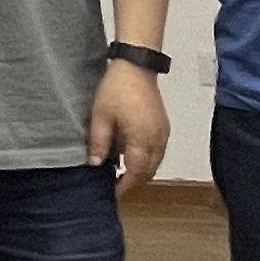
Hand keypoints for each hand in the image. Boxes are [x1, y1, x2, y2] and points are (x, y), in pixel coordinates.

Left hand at [88, 58, 170, 195]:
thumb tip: (95, 164)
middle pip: (148, 171)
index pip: (136, 173)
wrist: (136, 66)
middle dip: (134, 181)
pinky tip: (131, 154)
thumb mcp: (100, 116)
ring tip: (122, 171)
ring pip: (155, 162)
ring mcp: (163, 133)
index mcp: (142, 139)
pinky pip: (158, 151)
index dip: (125, 186)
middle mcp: (157, 139)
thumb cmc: (117, 89)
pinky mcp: (163, 126)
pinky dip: (147, 159)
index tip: (114, 194)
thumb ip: (99, 142)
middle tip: (116, 184)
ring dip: (141, 170)